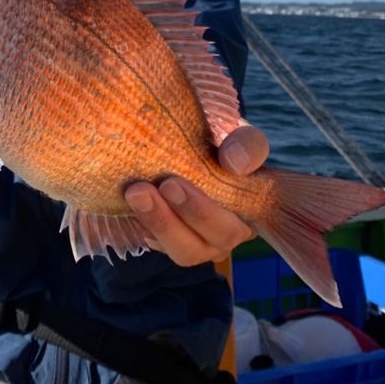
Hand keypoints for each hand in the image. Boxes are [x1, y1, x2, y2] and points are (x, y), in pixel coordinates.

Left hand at [123, 123, 268, 265]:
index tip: (224, 166)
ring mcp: (197, 243)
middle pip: (221, 235)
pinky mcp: (164, 243)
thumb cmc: (211, 140)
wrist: (171, 146)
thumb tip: (234, 163)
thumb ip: (242, 143)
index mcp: (254, 202)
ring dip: (161, 222)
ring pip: (185, 250)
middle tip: (168, 183)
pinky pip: (155, 246)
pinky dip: (140, 227)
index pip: (260, 203)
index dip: (245, 191)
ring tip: (136, 193)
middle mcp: (229, 231)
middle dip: (195, 211)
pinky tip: (124, 204)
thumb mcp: (230, 133)